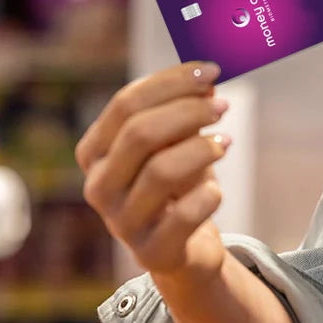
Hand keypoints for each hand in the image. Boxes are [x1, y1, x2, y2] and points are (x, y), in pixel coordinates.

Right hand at [76, 61, 231, 282]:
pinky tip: (215, 191)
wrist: (185, 246)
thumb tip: (207, 81)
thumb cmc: (178, 182)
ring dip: (202, 149)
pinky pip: (185, 215)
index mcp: (96, 151)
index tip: (211, 71)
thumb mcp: (177, 141)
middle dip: (188, 111)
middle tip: (222, 105)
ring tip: (226, 141)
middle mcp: (99, 187)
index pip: (125, 104)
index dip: (171, 82)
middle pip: (140, 134)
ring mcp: (121, 223)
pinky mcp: (151, 252)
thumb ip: (185, 110)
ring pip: (161, 172)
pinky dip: (209, 195)